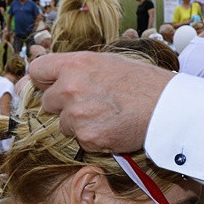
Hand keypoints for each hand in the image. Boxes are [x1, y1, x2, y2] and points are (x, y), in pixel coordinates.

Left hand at [32, 52, 172, 151]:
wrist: (167, 107)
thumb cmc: (144, 82)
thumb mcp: (109, 63)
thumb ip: (79, 69)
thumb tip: (59, 78)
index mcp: (75, 64)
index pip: (37, 70)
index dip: (46, 80)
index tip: (55, 85)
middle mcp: (70, 88)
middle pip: (47, 102)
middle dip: (64, 105)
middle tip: (91, 104)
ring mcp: (77, 115)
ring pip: (64, 124)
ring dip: (80, 124)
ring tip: (107, 117)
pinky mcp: (88, 137)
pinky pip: (81, 140)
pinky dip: (95, 138)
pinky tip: (114, 128)